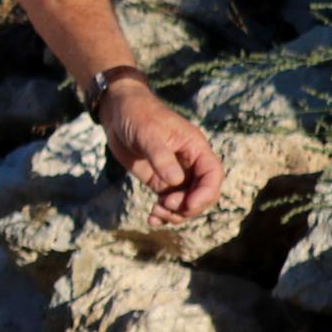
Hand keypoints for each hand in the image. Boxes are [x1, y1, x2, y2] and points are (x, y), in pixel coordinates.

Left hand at [101, 81, 225, 223]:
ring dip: (175, 213)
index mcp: (196, 148)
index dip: (206, 193)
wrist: (117, 111)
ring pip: (186, 201)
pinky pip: (168, 201)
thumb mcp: (148, 134)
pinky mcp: (160, 180)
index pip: (213, 174)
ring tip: (155, 213)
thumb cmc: (137, 114)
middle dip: (188, 206)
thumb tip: (176, 182)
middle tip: (165, 206)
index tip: (188, 205)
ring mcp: (176, 173)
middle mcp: (190, 163)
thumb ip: (161, 158)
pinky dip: (163, 213)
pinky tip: (151, 220)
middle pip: (202, 193)